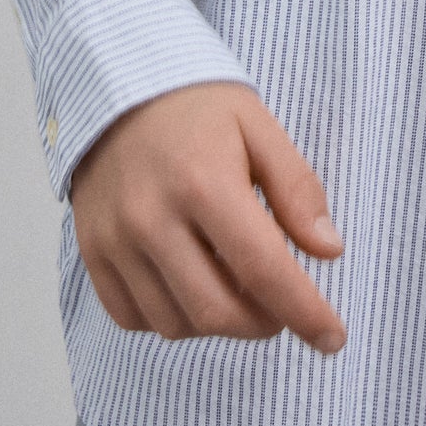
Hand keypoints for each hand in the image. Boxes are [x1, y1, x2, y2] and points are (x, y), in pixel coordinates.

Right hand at [68, 82, 346, 354]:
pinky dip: (171, 318)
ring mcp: (115, 241)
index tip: (333, 338)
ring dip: (218, 322)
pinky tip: (191, 285)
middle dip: (264, 324)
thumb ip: (297, 189)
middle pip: (217, 311)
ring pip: (176, 324)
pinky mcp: (91, 253)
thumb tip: (328, 251)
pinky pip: (133, 318)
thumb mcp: (259, 127)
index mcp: (203, 183)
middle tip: (282, 306)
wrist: (116, 87)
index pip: (263, 269)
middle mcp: (152, 219)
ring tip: (236, 285)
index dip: (304, 313)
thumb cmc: (197, 107)